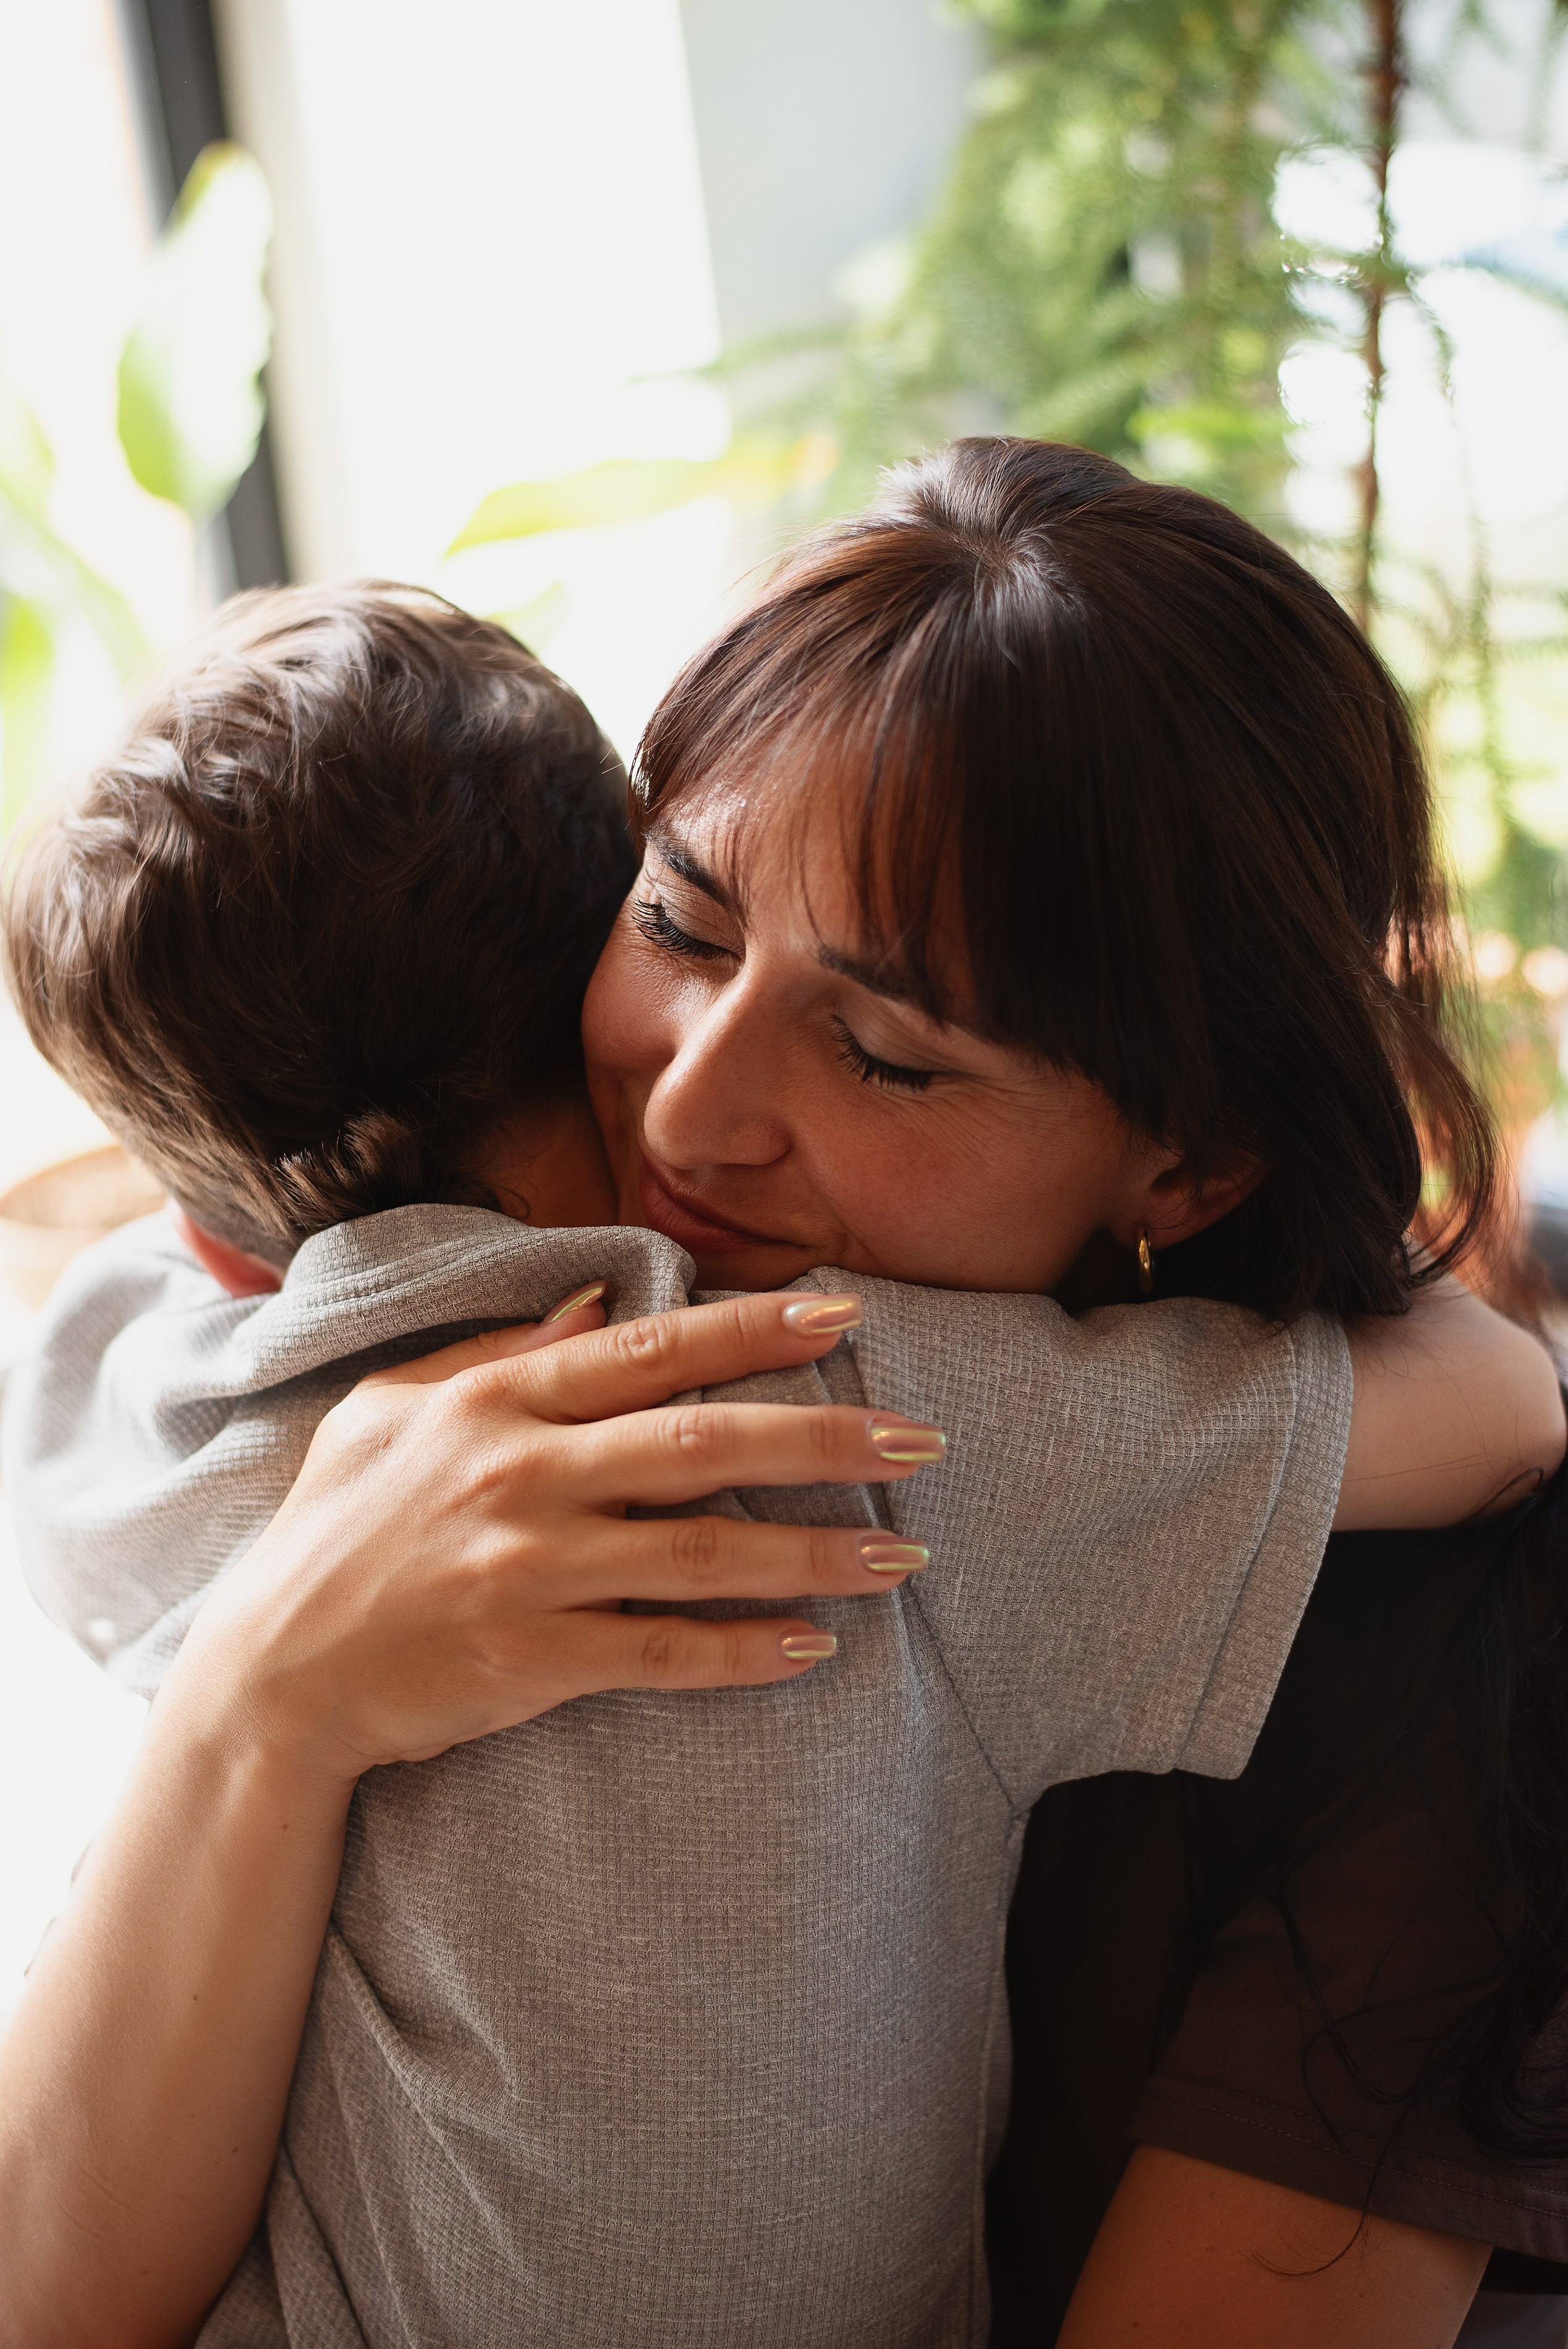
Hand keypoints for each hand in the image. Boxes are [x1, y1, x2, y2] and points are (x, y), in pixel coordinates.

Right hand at [175, 1287, 942, 1787]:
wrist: (268, 1675)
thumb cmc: (336, 1529)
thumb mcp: (390, 1411)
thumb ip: (503, 1354)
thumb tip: (597, 1302)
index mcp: (494, 1401)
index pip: (648, 1351)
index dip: (752, 1332)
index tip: (846, 1319)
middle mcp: (518, 1474)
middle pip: (700, 1444)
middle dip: (822, 1438)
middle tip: (922, 1437)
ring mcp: (526, 1569)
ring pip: (701, 1553)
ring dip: (814, 1552)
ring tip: (905, 1554)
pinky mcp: (528, 1659)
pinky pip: (660, 1653)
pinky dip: (741, 1651)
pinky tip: (815, 1646)